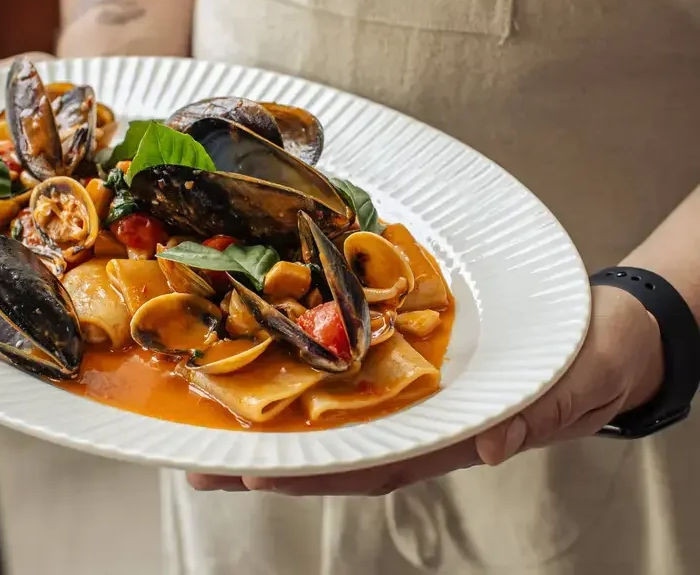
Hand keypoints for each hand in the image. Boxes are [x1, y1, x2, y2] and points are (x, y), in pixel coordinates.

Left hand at [187, 285, 663, 494]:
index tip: (256, 475)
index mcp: (452, 436)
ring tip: (214, 425)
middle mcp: (422, 418)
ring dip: (279, 422)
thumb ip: (531, 418)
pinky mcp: (417, 353)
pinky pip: (360, 366)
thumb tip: (485, 446)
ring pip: (340, 412)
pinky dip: (317, 372)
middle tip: (201, 464)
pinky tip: (277, 363)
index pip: (376, 464)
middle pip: (339, 447)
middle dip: (271, 460)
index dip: (316, 473)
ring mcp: (417, 387)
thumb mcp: (568, 390)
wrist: (604, 331)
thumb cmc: (589, 361)